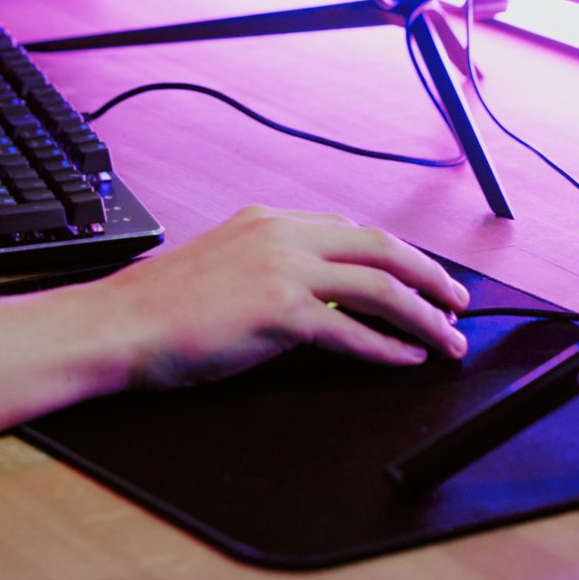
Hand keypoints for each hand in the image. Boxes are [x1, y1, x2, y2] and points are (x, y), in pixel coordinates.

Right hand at [84, 206, 470, 386]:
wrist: (120, 324)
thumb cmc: (161, 307)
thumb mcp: (222, 266)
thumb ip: (271, 268)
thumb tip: (320, 296)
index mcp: (264, 220)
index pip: (350, 230)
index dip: (395, 255)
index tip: (419, 275)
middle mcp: (279, 235)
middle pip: (379, 247)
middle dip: (428, 274)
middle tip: (458, 301)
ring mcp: (281, 270)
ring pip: (378, 286)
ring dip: (423, 315)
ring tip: (447, 338)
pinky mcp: (279, 313)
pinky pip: (353, 331)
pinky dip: (388, 348)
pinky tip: (407, 359)